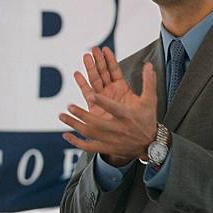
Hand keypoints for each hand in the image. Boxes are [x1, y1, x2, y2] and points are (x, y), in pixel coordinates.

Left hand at [59, 48, 157, 165]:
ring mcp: (111, 139)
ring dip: (75, 124)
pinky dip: (76, 142)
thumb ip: (148, 82)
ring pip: (90, 133)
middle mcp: (118, 128)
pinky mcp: (106, 147)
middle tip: (69, 106)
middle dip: (82, 114)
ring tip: (62, 116)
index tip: (91, 95)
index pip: (113, 107)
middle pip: (97, 122)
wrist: (149, 144)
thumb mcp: (150, 100)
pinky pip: (89, 147)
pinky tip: (66, 135)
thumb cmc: (148, 119)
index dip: (102, 101)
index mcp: (127, 115)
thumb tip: (149, 65)